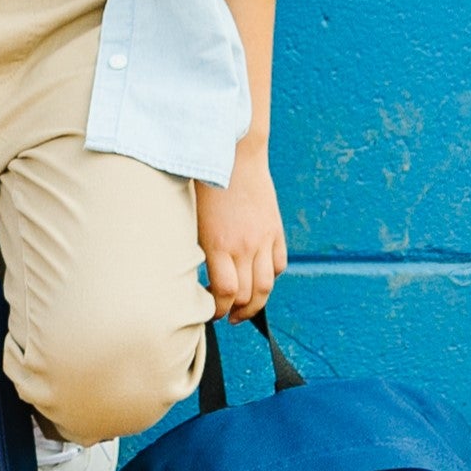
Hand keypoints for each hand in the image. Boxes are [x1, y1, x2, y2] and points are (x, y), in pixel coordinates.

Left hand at [196, 140, 285, 319]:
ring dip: (255, 303)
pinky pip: (278, 264)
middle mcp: (244, 245)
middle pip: (247, 295)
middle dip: (235, 312)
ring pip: (266, 285)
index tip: (209, 312)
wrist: (233, 154)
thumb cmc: (203, 183)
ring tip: (244, 309)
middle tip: (226, 316)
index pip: (224, 293)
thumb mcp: (192, 219)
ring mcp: (263, 238)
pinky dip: (270, 277)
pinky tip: (258, 278)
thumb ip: (198, 249)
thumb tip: (194, 276)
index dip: (217, 310)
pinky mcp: (275, 229)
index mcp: (218, 244)